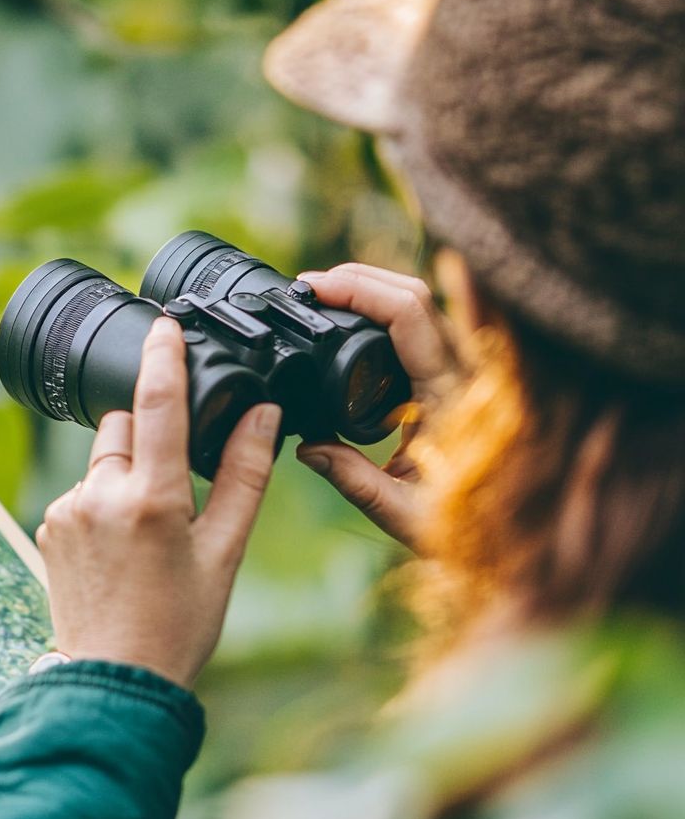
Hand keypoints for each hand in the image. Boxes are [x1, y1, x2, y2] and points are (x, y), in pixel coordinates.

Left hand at [35, 318, 281, 688]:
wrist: (113, 679)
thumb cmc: (179, 622)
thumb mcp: (225, 551)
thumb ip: (245, 476)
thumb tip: (264, 415)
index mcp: (153, 497)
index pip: (157, 401)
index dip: (164, 355)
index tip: (166, 325)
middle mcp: (101, 493)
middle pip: (124, 427)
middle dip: (149, 441)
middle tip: (174, 496)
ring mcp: (66, 509)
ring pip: (101, 460)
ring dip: (124, 474)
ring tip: (144, 535)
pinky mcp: (47, 524)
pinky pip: (80, 489)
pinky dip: (100, 502)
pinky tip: (116, 548)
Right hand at [294, 263, 459, 548]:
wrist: (512, 540)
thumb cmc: (464, 529)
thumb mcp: (402, 512)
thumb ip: (353, 479)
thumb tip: (305, 447)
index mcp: (454, 396)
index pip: (408, 315)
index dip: (358, 290)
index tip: (314, 291)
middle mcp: (466, 373)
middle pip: (414, 292)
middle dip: (358, 278)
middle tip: (311, 288)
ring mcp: (465, 370)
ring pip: (422, 302)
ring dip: (373, 289)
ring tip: (326, 298)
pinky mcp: (457, 376)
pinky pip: (424, 325)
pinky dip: (386, 311)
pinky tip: (355, 320)